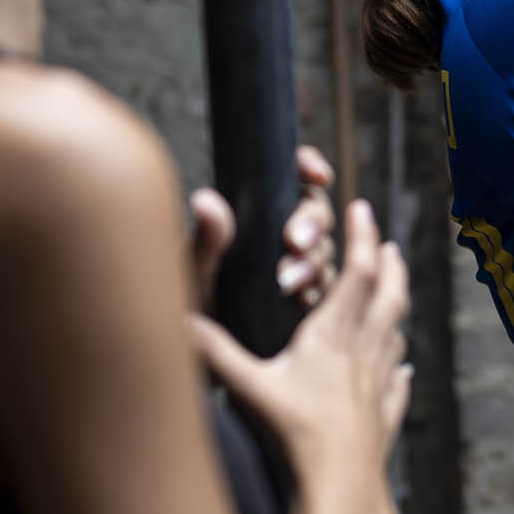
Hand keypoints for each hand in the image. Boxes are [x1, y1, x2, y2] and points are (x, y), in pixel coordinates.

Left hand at [186, 145, 336, 309]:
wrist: (192, 347)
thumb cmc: (186, 300)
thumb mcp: (194, 269)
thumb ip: (205, 239)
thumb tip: (205, 200)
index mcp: (251, 209)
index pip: (287, 174)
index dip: (309, 166)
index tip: (319, 176)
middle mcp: (275, 229)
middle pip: (315, 209)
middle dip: (313, 222)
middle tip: (295, 243)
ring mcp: (293, 260)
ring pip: (324, 247)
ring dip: (314, 261)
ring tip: (290, 283)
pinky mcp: (304, 291)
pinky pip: (327, 283)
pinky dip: (320, 288)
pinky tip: (305, 300)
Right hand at [189, 199, 411, 483]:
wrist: (341, 487)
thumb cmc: (297, 434)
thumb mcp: (249, 386)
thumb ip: (215, 351)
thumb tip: (178, 319)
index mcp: (333, 336)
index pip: (356, 274)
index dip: (361, 237)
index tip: (362, 209)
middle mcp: (363, 354)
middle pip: (388, 298)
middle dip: (389, 266)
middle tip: (389, 245)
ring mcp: (378, 387)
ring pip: (395, 335)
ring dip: (397, 308)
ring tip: (397, 294)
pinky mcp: (382, 418)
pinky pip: (397, 385)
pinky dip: (400, 371)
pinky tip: (404, 371)